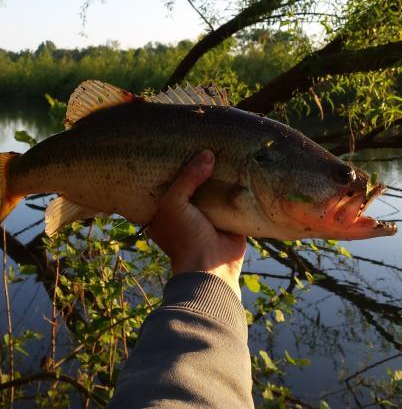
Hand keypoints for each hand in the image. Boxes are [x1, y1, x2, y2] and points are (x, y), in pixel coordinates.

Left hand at [148, 150, 245, 298]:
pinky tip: (243, 166)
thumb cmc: (184, 237)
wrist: (211, 268)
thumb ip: (187, 177)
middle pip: (194, 183)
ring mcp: (209, 215)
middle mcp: (187, 212)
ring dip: (221, 175)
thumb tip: (207, 154)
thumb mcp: (174, 203)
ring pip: (215, 189)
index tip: (181, 143)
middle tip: (207, 141)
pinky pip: (234, 198)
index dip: (174, 165)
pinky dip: (238, 187)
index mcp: (166, 210)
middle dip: (200, 167)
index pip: (168, 181)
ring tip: (226, 148)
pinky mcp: (230, 219)